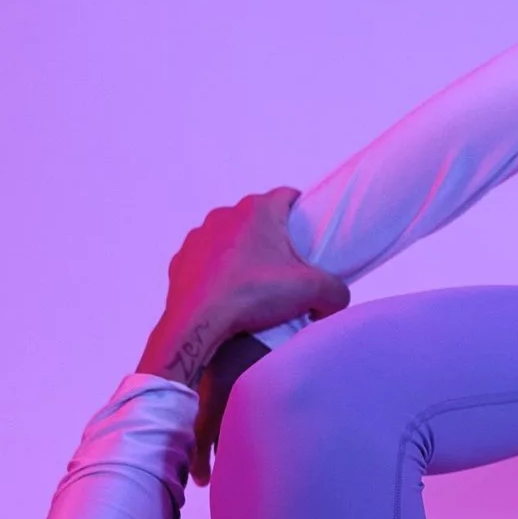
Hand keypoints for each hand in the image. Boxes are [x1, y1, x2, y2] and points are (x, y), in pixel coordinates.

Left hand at [139, 183, 347, 416]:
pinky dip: (219, 272)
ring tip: (255, 285)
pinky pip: (207, 260)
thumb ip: (336, 291)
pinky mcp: (181, 260)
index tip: (310, 235)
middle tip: (288, 269)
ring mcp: (199, 236)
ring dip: (244, 254)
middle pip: (259, 219)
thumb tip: (335, 299)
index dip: (303, 211)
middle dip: (274, 238)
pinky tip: (228, 295)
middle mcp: (226, 215)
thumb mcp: (312, 292)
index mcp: (258, 211)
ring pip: (231, 238)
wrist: (198, 323)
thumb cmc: (254, 295)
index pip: (288, 196)